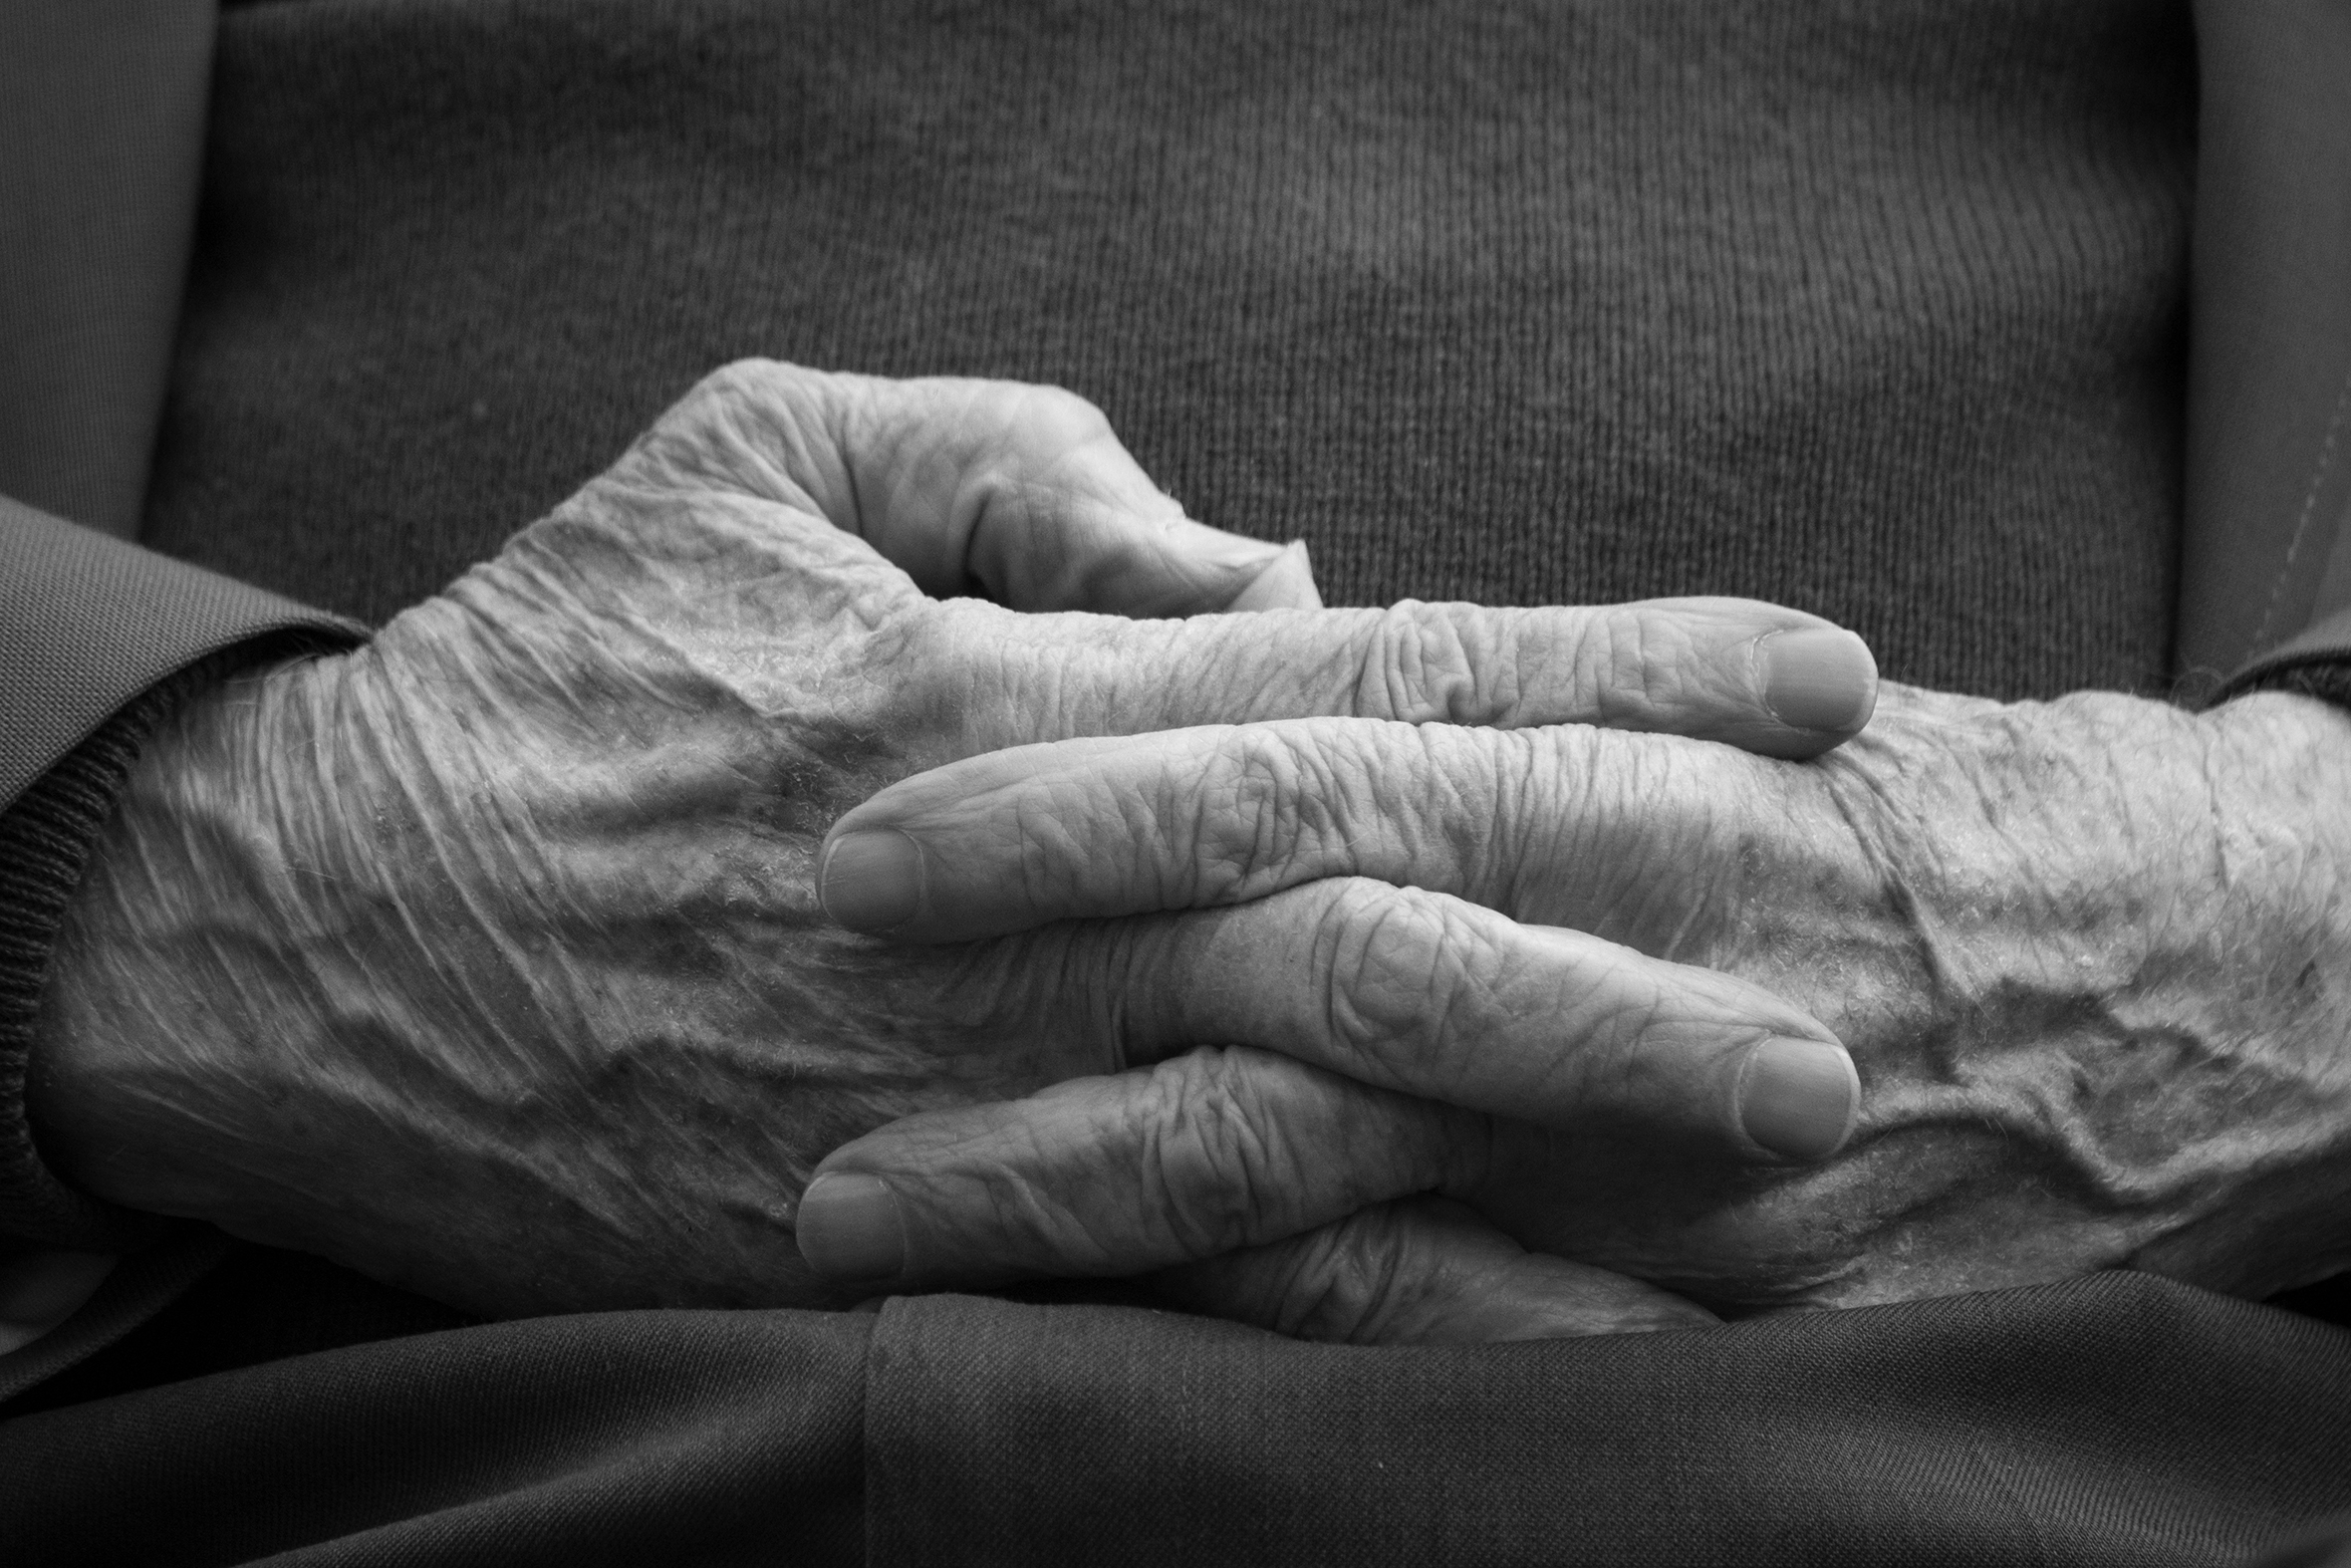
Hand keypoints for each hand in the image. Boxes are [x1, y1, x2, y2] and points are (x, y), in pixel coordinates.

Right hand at [28, 361, 1877, 1317]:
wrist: (326, 934)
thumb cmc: (556, 662)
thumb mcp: (761, 451)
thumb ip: (1029, 469)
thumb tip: (1271, 566)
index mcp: (1021, 685)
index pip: (1378, 666)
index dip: (1607, 671)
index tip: (1807, 678)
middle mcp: (1039, 896)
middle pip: (1387, 907)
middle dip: (1633, 935)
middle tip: (1845, 977)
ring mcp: (991, 1081)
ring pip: (1314, 1117)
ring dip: (1545, 1152)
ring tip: (1762, 1186)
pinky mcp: (934, 1225)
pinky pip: (1186, 1276)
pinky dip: (1366, 1309)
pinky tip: (1517, 1354)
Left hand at [800, 684, 2350, 1327]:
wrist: (2146, 976)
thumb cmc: (1875, 820)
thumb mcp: (1683, 693)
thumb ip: (1459, 677)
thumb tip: (1252, 605)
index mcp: (1571, 763)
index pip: (1285, 736)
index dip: (1073, 771)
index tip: (877, 806)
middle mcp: (1571, 932)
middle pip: (1258, 928)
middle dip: (1029, 955)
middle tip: (813, 965)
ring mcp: (1605, 1140)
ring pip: (1298, 1160)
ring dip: (1064, 1184)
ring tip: (851, 1208)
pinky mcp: (1662, 1312)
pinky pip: (1424, 1345)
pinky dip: (1256, 1352)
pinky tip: (1078, 1374)